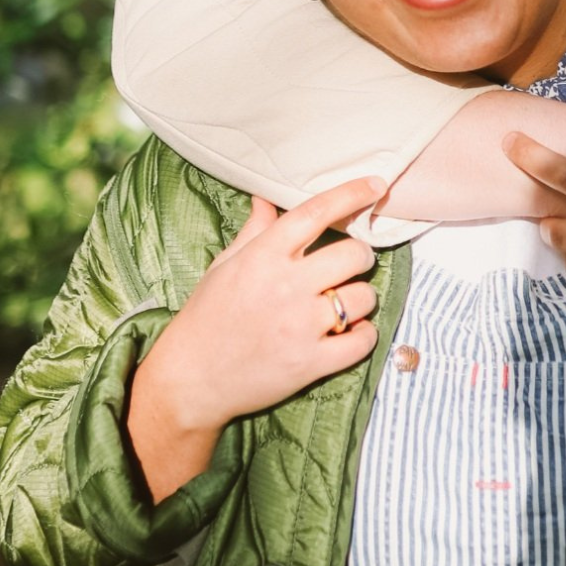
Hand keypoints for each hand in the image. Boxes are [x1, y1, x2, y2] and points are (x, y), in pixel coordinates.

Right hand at [128, 176, 383, 500]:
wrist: (190, 380)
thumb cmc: (207, 317)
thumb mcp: (225, 266)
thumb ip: (254, 231)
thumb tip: (266, 198)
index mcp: (264, 256)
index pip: (315, 212)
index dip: (351, 194)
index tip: (375, 184)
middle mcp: (286, 286)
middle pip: (353, 254)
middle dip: (361, 255)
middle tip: (351, 264)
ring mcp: (300, 326)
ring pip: (363, 296)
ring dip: (362, 297)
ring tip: (345, 302)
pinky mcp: (310, 363)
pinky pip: (362, 341)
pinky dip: (364, 335)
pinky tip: (351, 332)